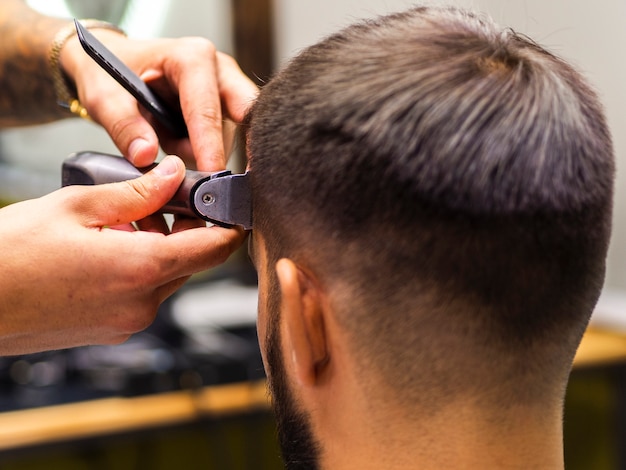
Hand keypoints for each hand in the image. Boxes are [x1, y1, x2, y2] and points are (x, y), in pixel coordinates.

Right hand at [0, 156, 243, 354]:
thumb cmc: (10, 254)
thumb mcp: (77, 206)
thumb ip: (137, 193)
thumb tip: (173, 175)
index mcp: (141, 269)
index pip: (216, 248)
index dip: (230, 223)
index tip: (229, 204)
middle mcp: (142, 303)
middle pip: (192, 260)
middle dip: (184, 228)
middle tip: (153, 200)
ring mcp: (128, 322)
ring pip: (167, 276)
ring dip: (158, 247)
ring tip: (117, 224)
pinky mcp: (113, 330)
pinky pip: (144, 293)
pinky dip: (139, 268)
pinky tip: (106, 250)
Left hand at [60, 30, 257, 170]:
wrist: (109, 66)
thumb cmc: (107, 71)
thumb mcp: (103, 97)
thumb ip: (124, 127)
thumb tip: (146, 155)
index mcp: (192, 58)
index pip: (207, 110)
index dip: (209, 147)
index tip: (210, 176)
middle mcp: (218, 68)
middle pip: (241, 116)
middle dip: (228, 146)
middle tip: (213, 176)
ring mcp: (226, 87)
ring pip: (230, 134)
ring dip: (203, 151)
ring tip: (166, 142)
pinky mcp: (225, 105)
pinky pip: (224, 139)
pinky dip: (203, 151)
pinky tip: (176, 142)